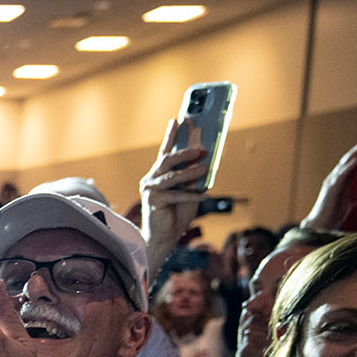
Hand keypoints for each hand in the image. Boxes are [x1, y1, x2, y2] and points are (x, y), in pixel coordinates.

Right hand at [140, 118, 207, 257]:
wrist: (165, 236)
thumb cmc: (177, 213)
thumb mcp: (190, 191)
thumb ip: (194, 177)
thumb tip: (205, 161)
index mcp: (158, 174)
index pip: (165, 151)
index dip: (171, 135)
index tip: (178, 120)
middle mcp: (151, 179)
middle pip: (167, 160)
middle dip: (184, 152)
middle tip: (201, 149)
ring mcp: (150, 190)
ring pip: (172, 176)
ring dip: (190, 172)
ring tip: (205, 168)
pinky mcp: (154, 201)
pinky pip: (176, 195)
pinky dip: (191, 195)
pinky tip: (204, 195)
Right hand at [305, 139, 356, 230]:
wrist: (321, 224)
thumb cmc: (333, 214)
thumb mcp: (349, 200)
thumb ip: (354, 193)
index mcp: (341, 180)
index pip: (352, 163)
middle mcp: (335, 178)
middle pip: (348, 160)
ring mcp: (332, 182)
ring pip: (344, 164)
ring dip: (355, 154)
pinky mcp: (331, 188)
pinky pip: (341, 175)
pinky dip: (348, 167)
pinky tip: (355, 161)